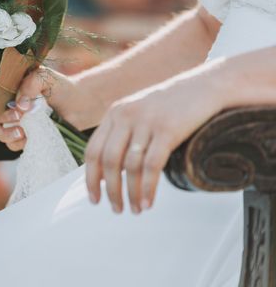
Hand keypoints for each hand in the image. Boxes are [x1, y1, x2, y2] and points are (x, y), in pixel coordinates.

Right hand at [0, 67, 105, 151]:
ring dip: (11, 138)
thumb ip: (29, 85)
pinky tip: (33, 139)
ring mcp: (22, 127)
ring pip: (5, 139)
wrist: (79, 101)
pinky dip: (23, 145)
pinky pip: (19, 147)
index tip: (18, 112)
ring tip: (24, 134)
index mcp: (10, 97)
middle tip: (20, 122)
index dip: (2, 113)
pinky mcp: (32, 138)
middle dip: (4, 128)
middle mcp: (13, 113)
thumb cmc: (59, 86)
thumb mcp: (43, 76)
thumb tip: (20, 106)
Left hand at [84, 68, 225, 214]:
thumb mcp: (138, 113)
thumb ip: (121, 136)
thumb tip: (106, 174)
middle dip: (110, 190)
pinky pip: (152, 165)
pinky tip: (149, 202)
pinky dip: (149, 188)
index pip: (92, 151)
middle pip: (108, 161)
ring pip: (130, 166)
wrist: (204, 86)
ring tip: (136, 209)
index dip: (90, 178)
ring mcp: (146, 122)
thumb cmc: (171, 105)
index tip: (94, 198)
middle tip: (117, 209)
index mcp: (114, 113)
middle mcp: (125, 115)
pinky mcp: (167, 129)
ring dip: (131, 194)